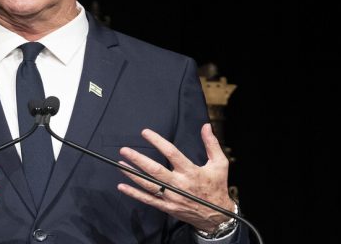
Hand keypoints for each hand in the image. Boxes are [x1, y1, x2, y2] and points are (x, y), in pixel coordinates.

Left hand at [116, 123, 232, 232]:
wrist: (217, 215)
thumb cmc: (217, 186)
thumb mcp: (220, 164)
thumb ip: (212, 144)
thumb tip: (206, 126)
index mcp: (191, 171)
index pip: (171, 153)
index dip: (158, 141)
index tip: (145, 132)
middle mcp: (179, 184)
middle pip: (155, 170)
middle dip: (138, 160)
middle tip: (124, 150)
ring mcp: (172, 197)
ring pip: (148, 185)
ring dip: (132, 174)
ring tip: (120, 164)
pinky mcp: (167, 207)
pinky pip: (148, 199)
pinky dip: (134, 193)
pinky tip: (122, 186)